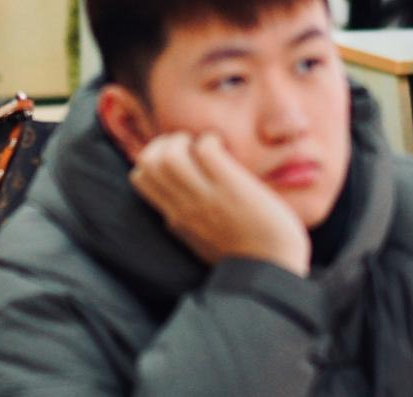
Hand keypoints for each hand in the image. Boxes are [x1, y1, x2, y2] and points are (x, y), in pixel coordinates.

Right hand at [130, 132, 310, 275]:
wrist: (273, 272)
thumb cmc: (246, 258)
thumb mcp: (201, 242)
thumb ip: (185, 226)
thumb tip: (173, 217)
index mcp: (176, 218)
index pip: (139, 177)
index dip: (152, 157)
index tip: (176, 157)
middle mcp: (183, 206)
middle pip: (147, 161)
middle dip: (164, 142)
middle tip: (188, 146)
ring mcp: (205, 196)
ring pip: (169, 154)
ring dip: (184, 140)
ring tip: (204, 145)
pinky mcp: (230, 187)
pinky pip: (205, 149)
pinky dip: (211, 141)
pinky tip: (225, 148)